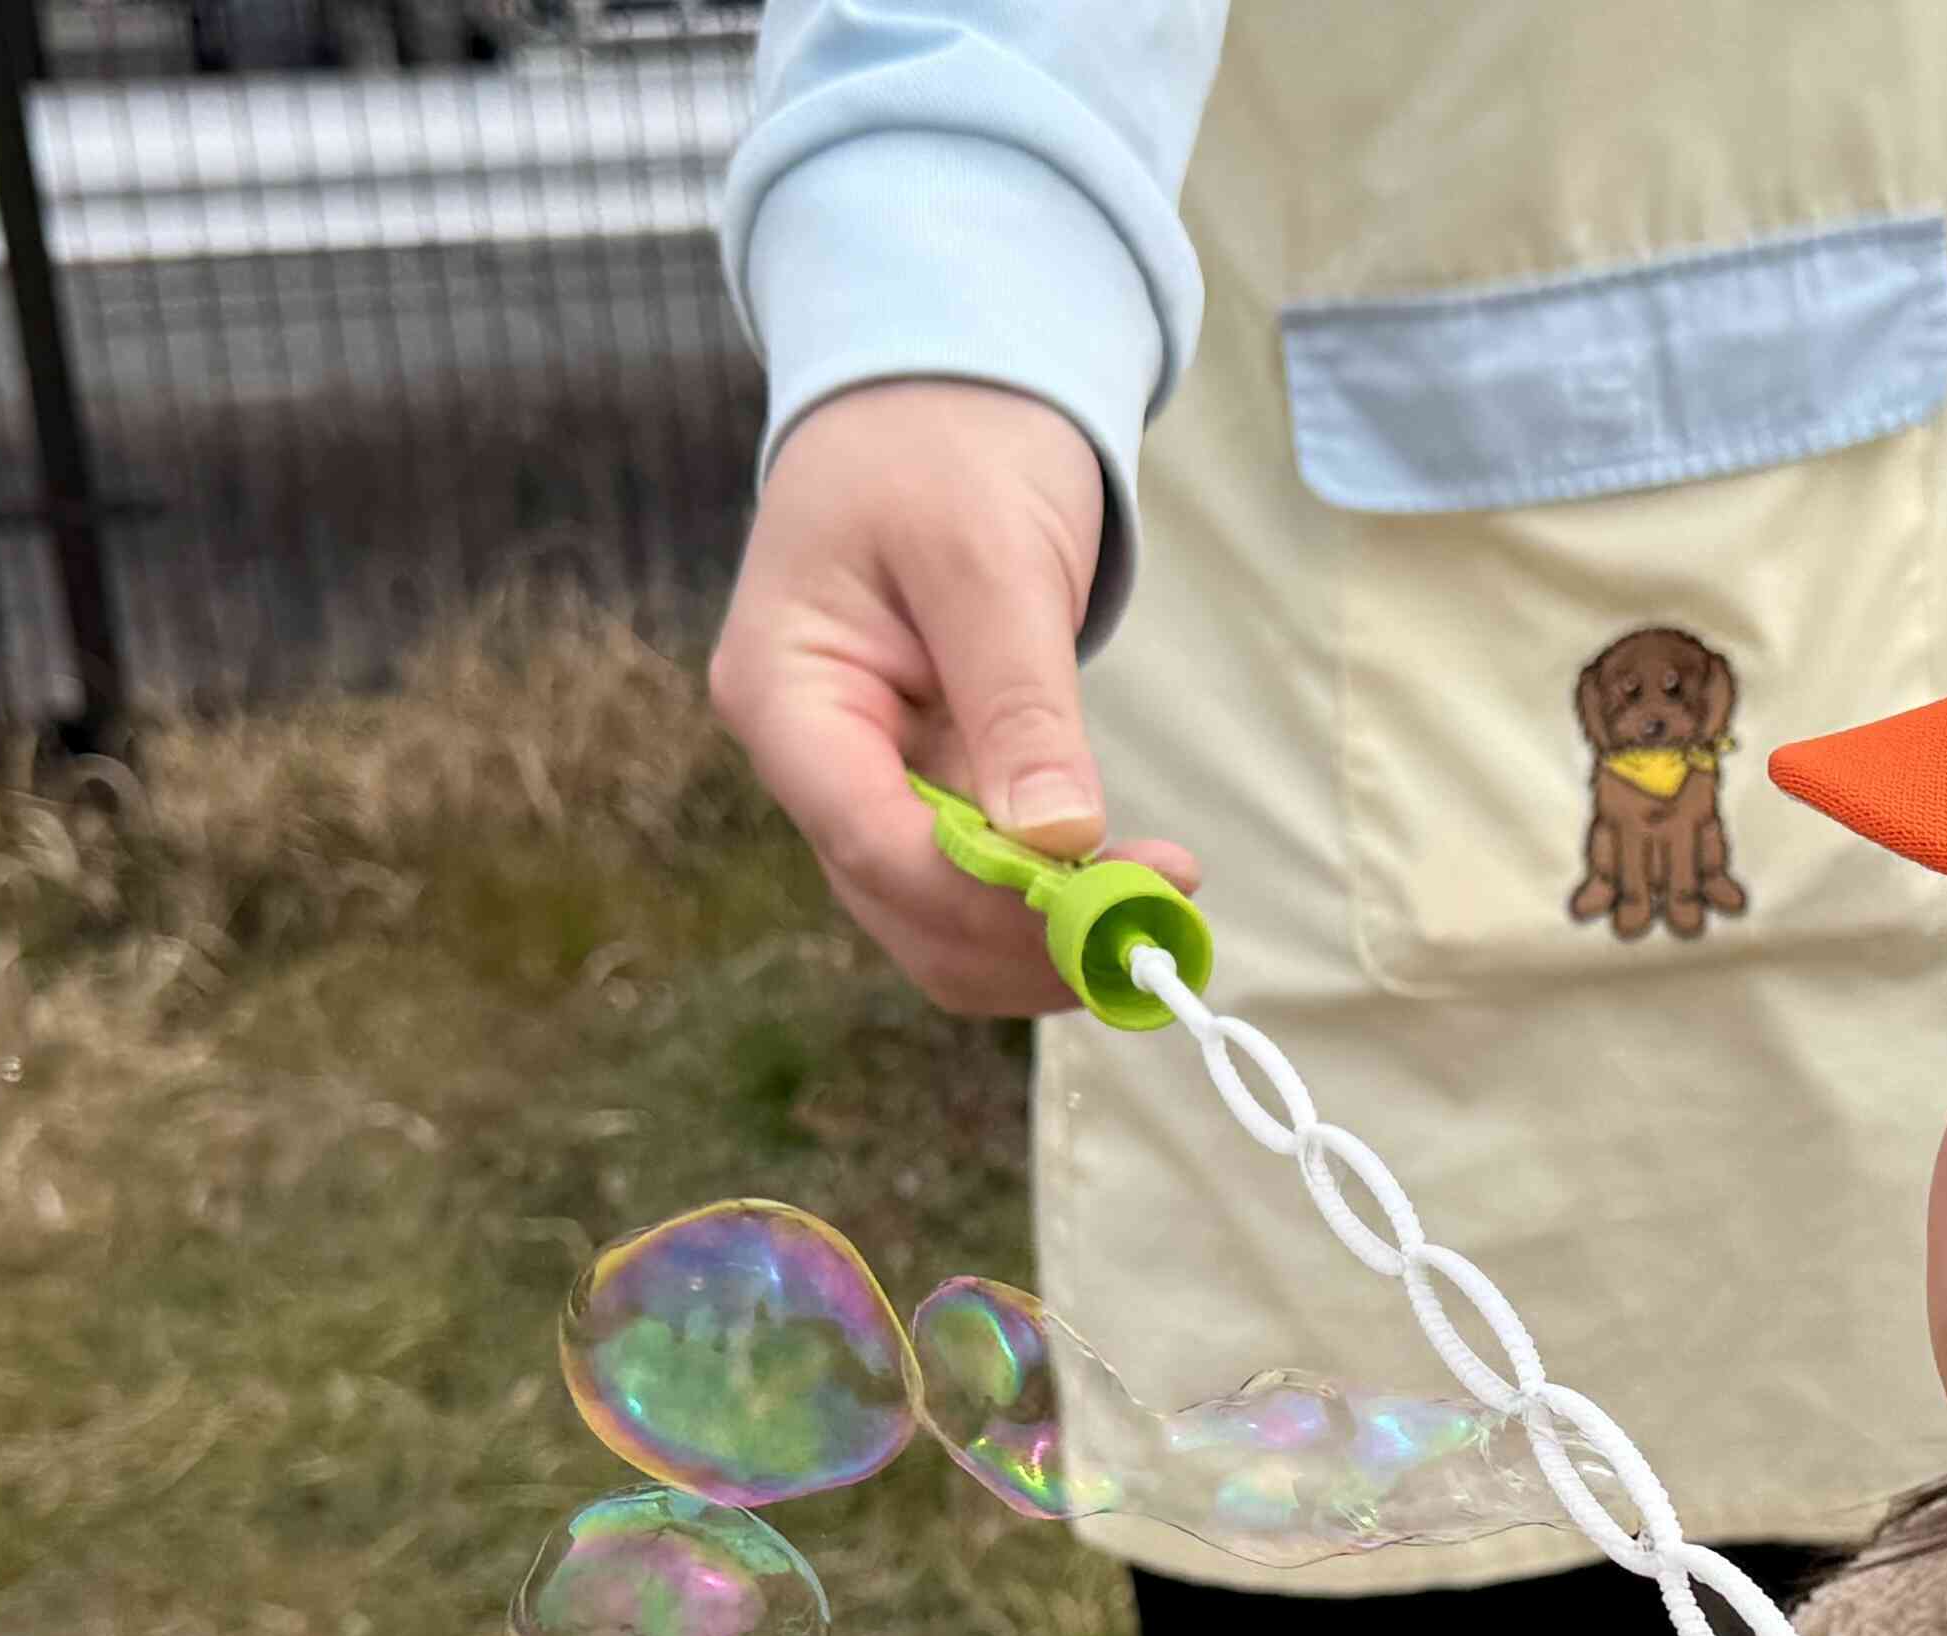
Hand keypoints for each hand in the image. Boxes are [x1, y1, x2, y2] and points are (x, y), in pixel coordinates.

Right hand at [708, 380, 1203, 1017]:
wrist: (945, 386)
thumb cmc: (949, 443)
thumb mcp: (991, 560)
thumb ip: (1019, 705)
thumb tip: (1059, 840)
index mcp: (785, 694)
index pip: (869, 843)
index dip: (987, 900)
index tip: (1108, 911)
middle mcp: (811, 756)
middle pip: (902, 907)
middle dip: (1022, 938)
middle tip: (1157, 927)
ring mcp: (865, 776)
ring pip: (938, 916)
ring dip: (1043, 937)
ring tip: (1161, 908)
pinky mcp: (927, 780)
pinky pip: (977, 878)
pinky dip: (1049, 901)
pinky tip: (1130, 882)